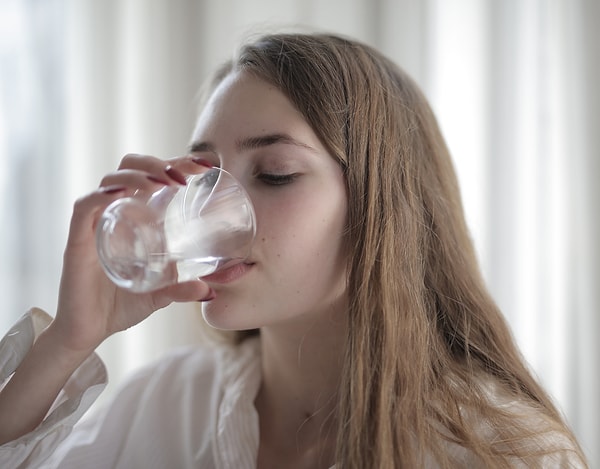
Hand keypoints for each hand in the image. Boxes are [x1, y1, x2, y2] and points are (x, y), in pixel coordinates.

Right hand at [48, 154, 213, 354]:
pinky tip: (122, 193)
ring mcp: (95, 224)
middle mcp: (114, 213)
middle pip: (130, 167)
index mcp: (134, 217)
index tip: (205, 166)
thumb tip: (211, 291)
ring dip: (138, 174)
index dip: (177, 163)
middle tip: (183, 176)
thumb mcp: (161, 294)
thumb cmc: (121, 305)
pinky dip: (101, 195)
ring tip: (162, 183)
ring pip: (110, 180)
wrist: (88, 332)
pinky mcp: (77, 240)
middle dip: (157, 163)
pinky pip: (85, 207)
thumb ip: (183, 289)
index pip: (153, 176)